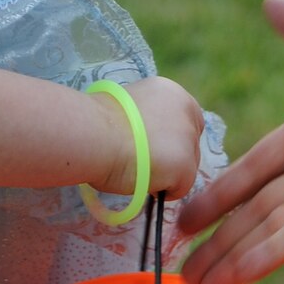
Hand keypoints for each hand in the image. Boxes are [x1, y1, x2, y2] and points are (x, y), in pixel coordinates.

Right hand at [91, 76, 205, 201]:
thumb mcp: (129, 109)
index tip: (153, 148)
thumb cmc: (97, 122)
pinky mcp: (186, 166)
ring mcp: (189, 139)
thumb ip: (146, 120)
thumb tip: (146, 140)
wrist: (93, 134)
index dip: (170, 138)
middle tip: (142, 163)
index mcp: (172, 92)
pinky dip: (163, 191)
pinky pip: (179, 188)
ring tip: (137, 170)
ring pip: (186, 167)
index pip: (187, 120)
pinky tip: (142, 181)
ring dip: (165, 174)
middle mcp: (187, 111)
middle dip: (171, 157)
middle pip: (190, 145)